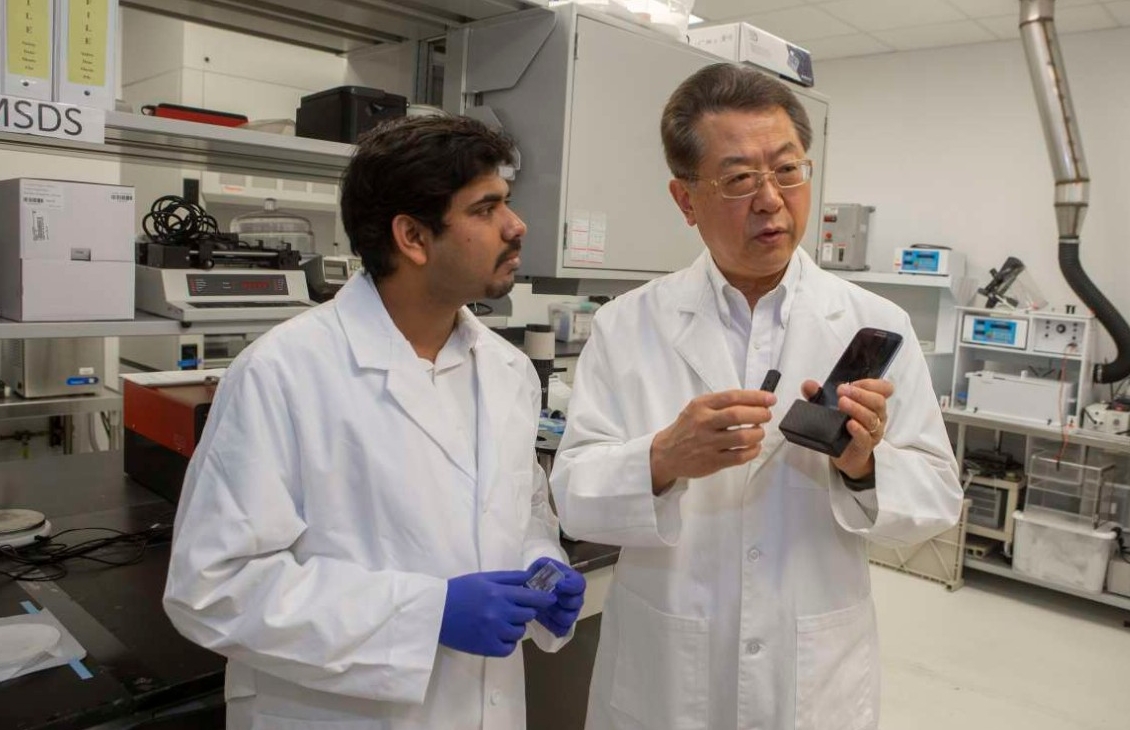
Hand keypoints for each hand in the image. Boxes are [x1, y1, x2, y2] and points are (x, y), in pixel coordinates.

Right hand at [439, 570, 555, 656]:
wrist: (435, 611)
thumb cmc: (459, 590)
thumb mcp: (484, 578)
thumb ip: (509, 578)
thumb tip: (531, 578)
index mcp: (499, 593)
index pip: (532, 597)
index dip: (544, 599)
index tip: (550, 600)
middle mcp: (499, 612)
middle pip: (528, 614)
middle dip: (526, 611)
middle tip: (515, 609)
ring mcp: (493, 632)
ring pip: (520, 632)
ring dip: (516, 627)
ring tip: (502, 622)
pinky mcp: (487, 648)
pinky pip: (509, 648)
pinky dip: (507, 642)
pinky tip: (498, 634)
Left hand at [525, 557, 585, 637]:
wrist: (536, 588)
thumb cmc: (542, 574)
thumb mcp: (541, 565)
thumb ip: (541, 566)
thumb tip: (536, 573)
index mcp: (574, 581)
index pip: (579, 584)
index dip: (570, 586)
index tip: (558, 585)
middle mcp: (576, 597)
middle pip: (574, 603)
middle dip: (559, 601)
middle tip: (546, 598)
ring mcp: (571, 612)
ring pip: (568, 618)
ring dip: (553, 613)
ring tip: (542, 607)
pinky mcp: (563, 625)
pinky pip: (561, 630)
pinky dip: (550, 625)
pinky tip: (542, 617)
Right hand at [650, 389, 776, 492]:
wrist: (667, 453)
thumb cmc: (687, 428)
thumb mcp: (697, 408)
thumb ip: (721, 404)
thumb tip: (754, 401)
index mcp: (701, 406)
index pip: (732, 397)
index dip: (755, 397)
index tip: (769, 399)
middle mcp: (704, 423)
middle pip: (738, 415)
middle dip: (759, 414)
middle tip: (766, 415)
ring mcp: (708, 444)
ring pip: (742, 437)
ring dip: (758, 433)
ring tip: (759, 431)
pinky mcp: (713, 461)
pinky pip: (740, 457)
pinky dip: (753, 451)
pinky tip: (754, 446)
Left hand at [801, 378, 893, 478]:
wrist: (844, 454)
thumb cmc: (841, 427)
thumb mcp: (828, 408)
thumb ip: (818, 395)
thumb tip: (808, 385)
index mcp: (872, 403)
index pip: (883, 388)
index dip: (870, 383)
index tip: (852, 383)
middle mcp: (877, 415)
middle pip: (878, 401)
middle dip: (860, 394)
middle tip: (842, 391)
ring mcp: (873, 431)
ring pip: (872, 418)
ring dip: (857, 408)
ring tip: (842, 403)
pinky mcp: (865, 446)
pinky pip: (865, 436)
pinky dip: (858, 429)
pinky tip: (849, 424)